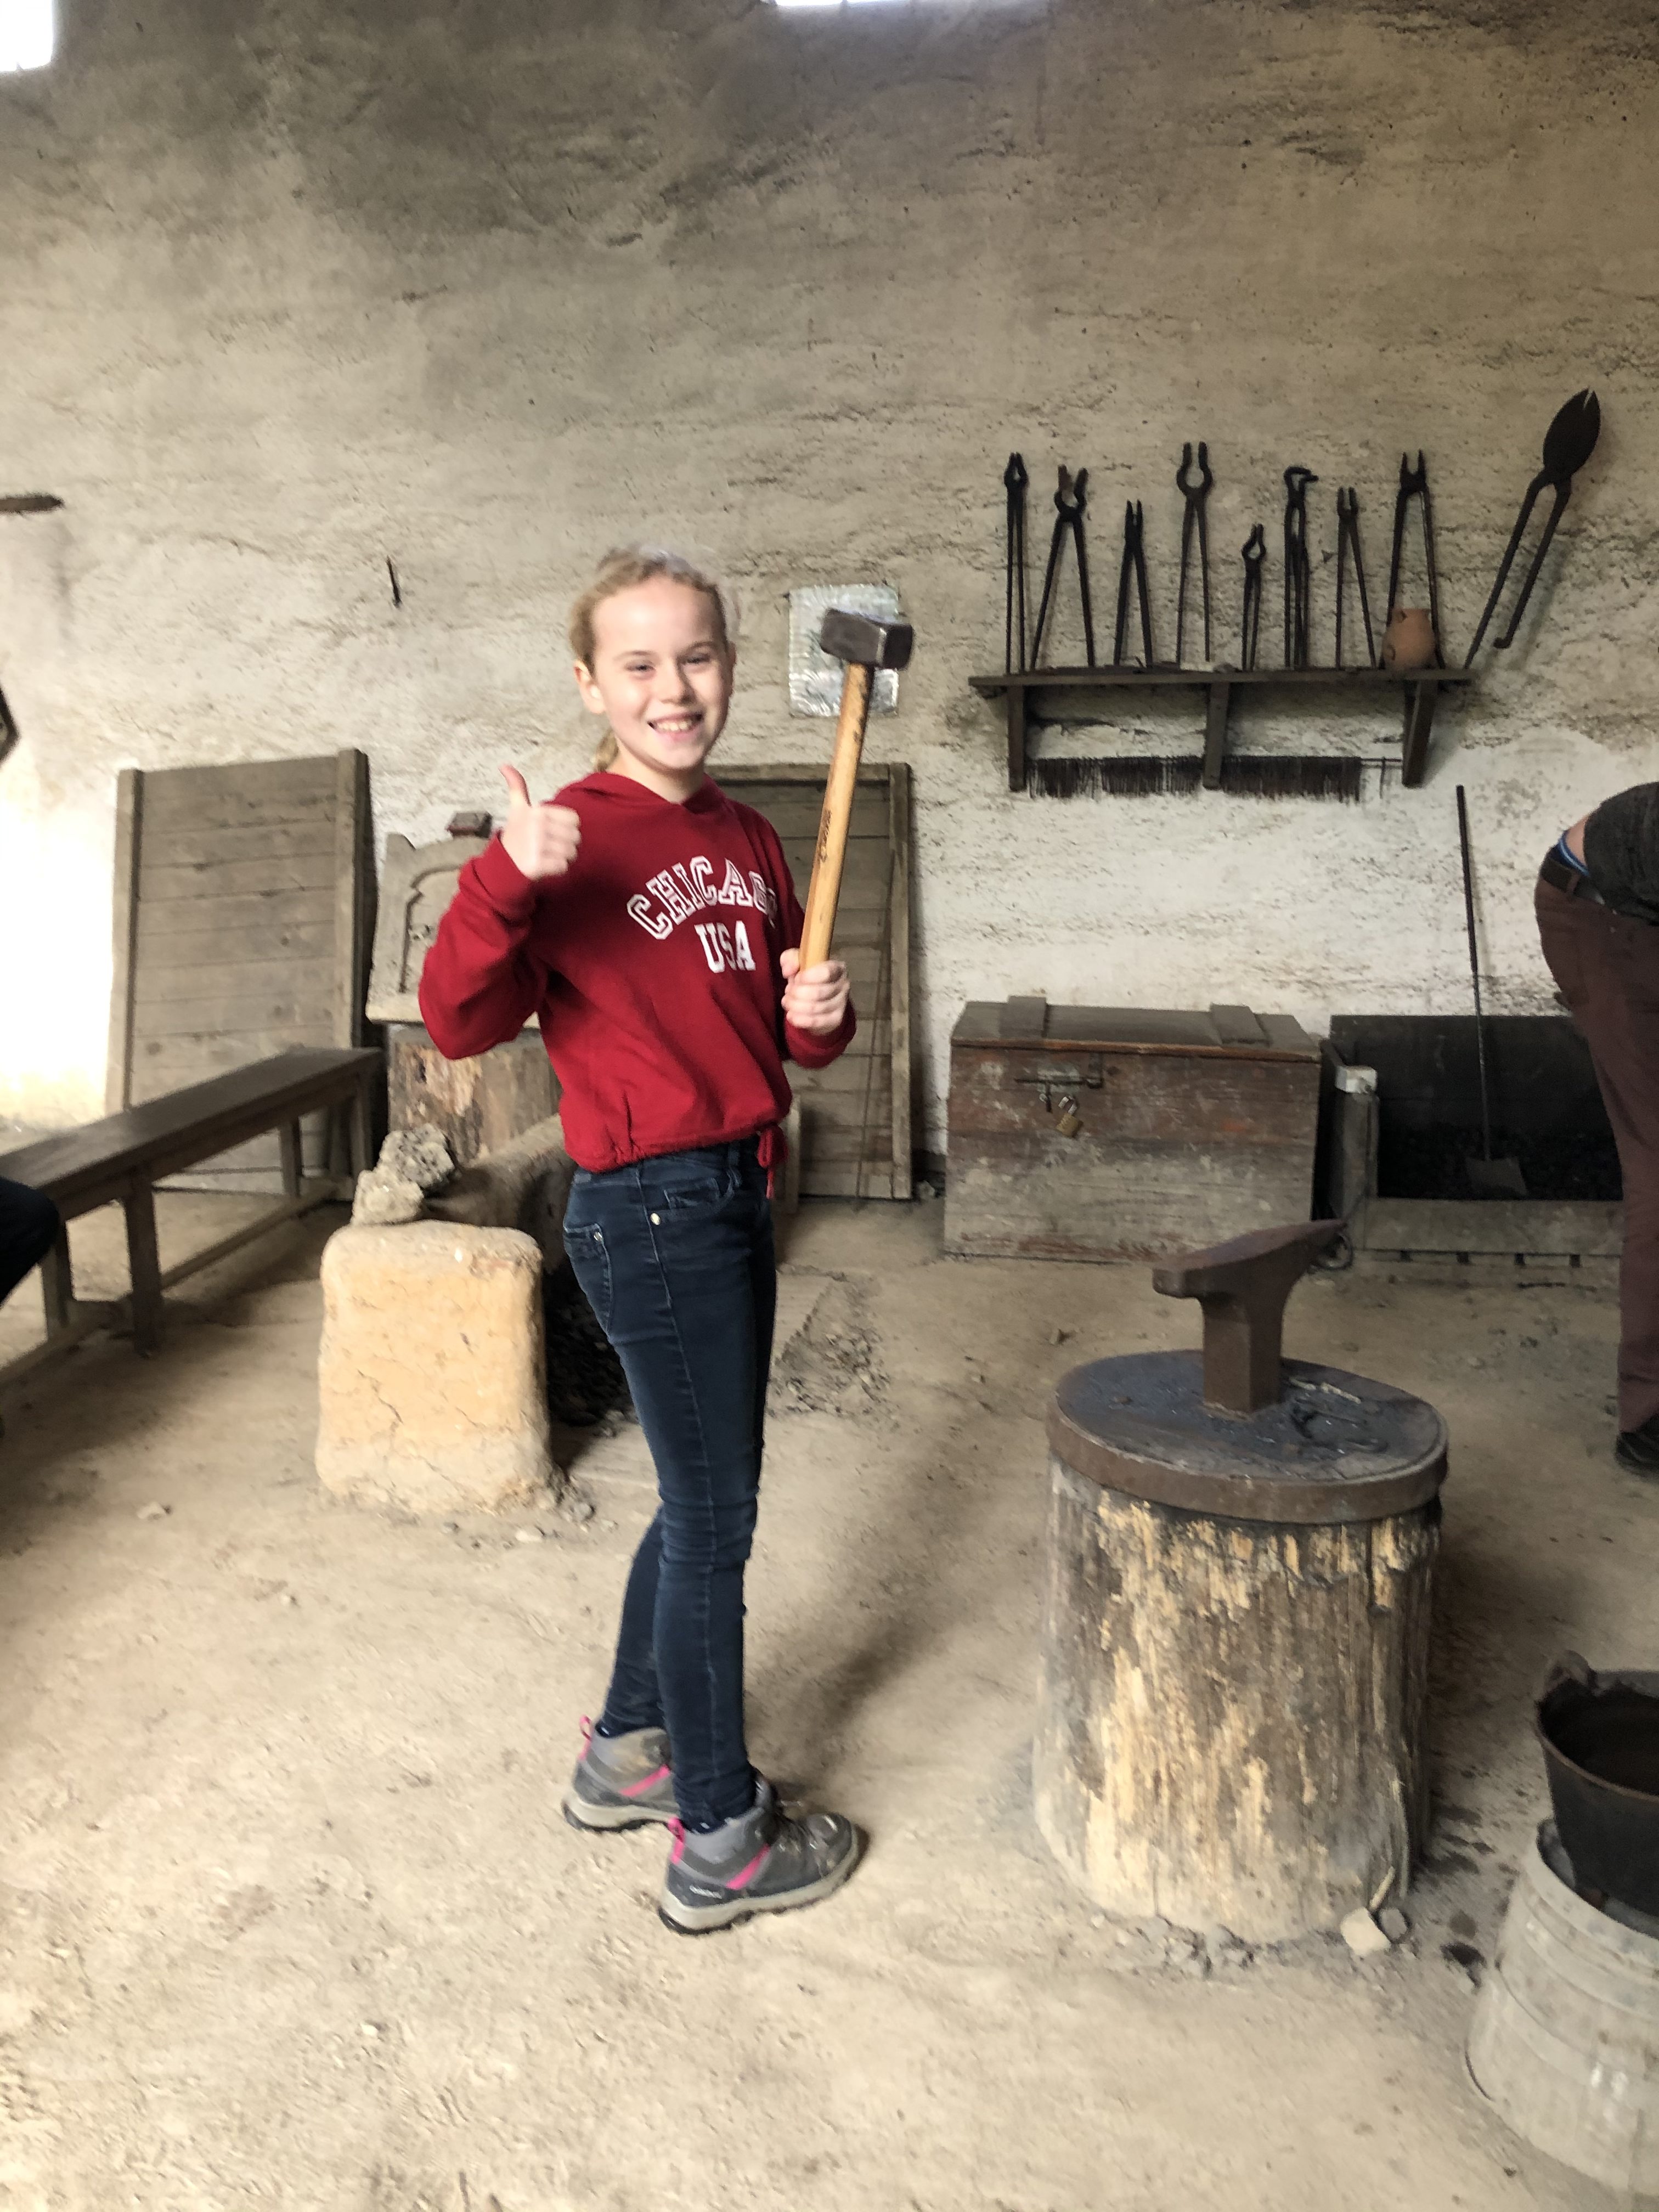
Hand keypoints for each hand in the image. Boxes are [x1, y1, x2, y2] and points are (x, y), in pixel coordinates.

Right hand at [498, 767, 580, 881]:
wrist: (503, 862)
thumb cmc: (516, 834)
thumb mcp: (517, 808)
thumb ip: (517, 787)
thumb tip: (504, 765)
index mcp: (539, 812)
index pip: (575, 820)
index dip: (567, 827)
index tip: (552, 830)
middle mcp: (539, 827)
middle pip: (576, 837)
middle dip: (566, 843)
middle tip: (550, 845)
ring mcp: (539, 846)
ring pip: (572, 853)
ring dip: (562, 856)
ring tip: (547, 854)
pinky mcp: (539, 865)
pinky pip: (563, 866)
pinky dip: (557, 868)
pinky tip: (545, 864)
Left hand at [781, 948, 849, 1034]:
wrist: (817, 999)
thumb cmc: (808, 977)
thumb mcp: (798, 962)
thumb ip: (790, 959)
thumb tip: (788, 970)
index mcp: (837, 968)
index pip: (826, 972)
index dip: (808, 977)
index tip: (796, 979)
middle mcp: (843, 985)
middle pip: (818, 992)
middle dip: (797, 993)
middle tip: (788, 992)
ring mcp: (841, 1004)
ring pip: (815, 1008)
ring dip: (795, 1005)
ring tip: (787, 1002)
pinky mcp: (836, 1019)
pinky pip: (817, 1022)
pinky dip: (800, 1019)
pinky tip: (791, 1015)